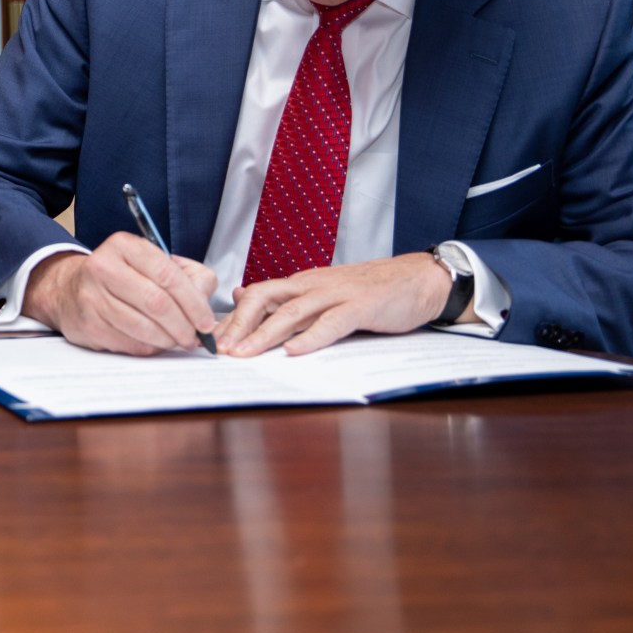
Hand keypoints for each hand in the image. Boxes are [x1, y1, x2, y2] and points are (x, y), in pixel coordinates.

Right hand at [23, 232, 218, 355]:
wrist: (69, 290)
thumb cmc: (119, 276)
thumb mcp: (152, 262)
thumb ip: (187, 275)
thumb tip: (204, 300)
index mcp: (124, 246)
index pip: (167, 274)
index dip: (193, 302)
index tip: (206, 320)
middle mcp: (103, 267)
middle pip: (156, 303)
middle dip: (183, 325)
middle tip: (195, 336)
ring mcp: (92, 297)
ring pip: (143, 327)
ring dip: (168, 340)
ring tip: (178, 341)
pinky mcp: (88, 324)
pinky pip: (129, 343)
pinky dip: (149, 347)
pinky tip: (155, 342)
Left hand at [213, 252, 454, 356]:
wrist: (418, 279)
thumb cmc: (371, 291)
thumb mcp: (323, 292)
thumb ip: (287, 298)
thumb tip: (242, 295)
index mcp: (303, 283)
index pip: (258, 296)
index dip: (234, 318)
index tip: (213, 341)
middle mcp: (314, 284)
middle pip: (266, 299)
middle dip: (240, 324)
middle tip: (221, 350)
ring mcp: (337, 294)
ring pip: (293, 311)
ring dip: (266, 334)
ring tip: (246, 353)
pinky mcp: (362, 306)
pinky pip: (332, 322)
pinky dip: (311, 337)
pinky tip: (295, 352)